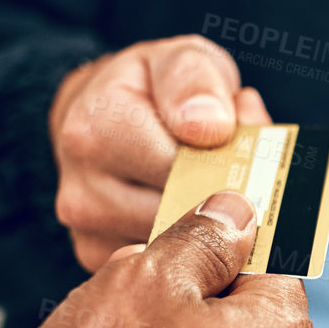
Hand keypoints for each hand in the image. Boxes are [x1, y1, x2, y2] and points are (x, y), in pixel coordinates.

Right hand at [49, 34, 270, 269]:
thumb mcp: (181, 60)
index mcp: (93, 132)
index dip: (226, 167)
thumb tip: (210, 127)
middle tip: (246, 179)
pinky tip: (196, 218)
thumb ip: (197, 82)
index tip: (249, 159)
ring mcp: (86, 232)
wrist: (103, 113)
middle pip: (181, 216)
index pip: (182, 171)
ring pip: (177, 249)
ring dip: (210, 227)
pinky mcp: (98, 260)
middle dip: (222, 199)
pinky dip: (191, 249)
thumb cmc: (152, 87)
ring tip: (219, 190)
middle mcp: (80, 190)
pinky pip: (165, 266)